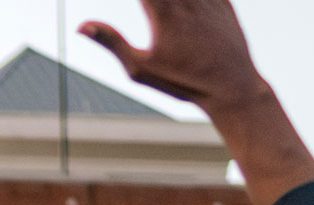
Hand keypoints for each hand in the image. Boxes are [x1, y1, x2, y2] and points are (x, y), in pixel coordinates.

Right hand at [78, 0, 267, 111]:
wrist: (232, 87)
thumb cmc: (182, 82)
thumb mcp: (140, 69)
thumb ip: (111, 42)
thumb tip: (81, 27)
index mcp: (162, 11)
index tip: (138, 1)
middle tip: (149, 3)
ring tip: (161, 5)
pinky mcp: (223, 2)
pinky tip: (183, 5)